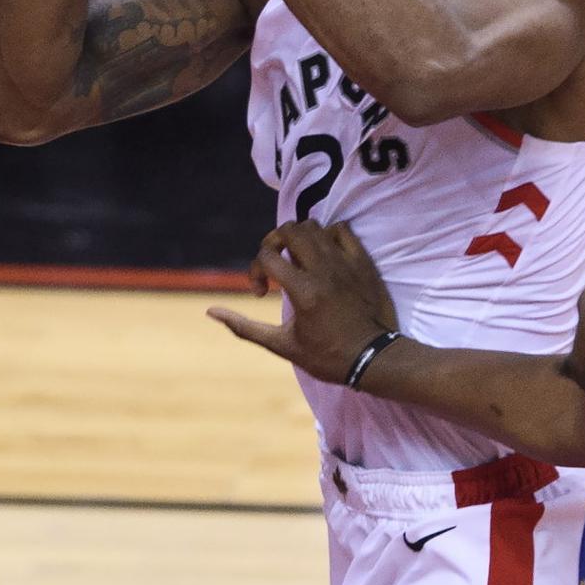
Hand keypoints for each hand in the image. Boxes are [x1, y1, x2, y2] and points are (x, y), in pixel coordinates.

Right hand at [207, 219, 396, 379]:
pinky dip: (327, 234)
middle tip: (274, 264)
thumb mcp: (282, 346)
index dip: (255, 270)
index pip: (267, 256)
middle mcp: (324, 270)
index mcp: (303, 291)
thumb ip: (245, 327)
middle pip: (289, 230)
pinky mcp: (362, 261)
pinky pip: (342, 229)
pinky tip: (322, 254)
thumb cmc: (327, 356)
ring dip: (297, 238)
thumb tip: (210, 312)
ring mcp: (345, 262)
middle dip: (273, 243)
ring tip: (296, 260)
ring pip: (314, 226)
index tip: (261, 292)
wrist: (374, 358)